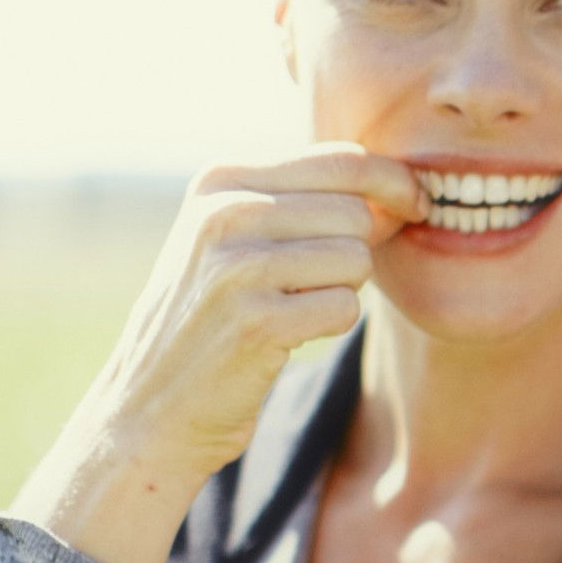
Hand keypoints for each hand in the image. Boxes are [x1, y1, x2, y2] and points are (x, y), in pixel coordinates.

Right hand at [10, 143, 423, 562]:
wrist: (150, 405)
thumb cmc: (214, 314)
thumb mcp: (238, 235)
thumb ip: (307, 198)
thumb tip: (401, 185)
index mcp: (221, 179)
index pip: (343, 157)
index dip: (393, 182)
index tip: (411, 206)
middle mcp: (223, 213)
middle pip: (357, 212)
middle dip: (356, 249)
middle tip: (311, 282)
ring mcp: (236, 267)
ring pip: (356, 259)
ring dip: (339, 290)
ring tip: (288, 308)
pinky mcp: (256, 322)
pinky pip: (345, 308)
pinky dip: (329, 326)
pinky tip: (285, 336)